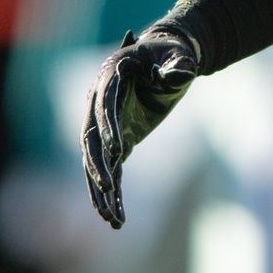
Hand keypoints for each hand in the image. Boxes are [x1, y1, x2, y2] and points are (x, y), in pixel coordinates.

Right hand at [80, 26, 198, 228]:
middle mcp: (99, 100)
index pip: (106, 103)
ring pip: (95, 160)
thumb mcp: (180, 57)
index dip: (110, 125)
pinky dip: (111, 194)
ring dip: (99, 189)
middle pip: (91, 136)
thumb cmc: (173, 53)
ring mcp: (106, 124)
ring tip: (109, 217)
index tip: (119, 148)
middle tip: (109, 187)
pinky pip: (110, 169)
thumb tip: (180, 73)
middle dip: (98, 164)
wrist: (168, 58)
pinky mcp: (117, 140)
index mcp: (111, 75)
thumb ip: (179, 66)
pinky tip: (117, 219)